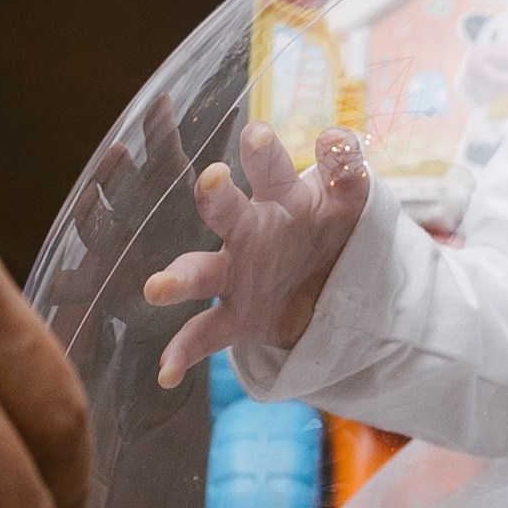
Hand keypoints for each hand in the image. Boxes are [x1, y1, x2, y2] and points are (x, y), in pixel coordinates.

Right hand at [144, 123, 370, 386]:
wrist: (331, 284)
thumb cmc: (330, 227)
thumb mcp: (350, 199)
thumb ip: (347, 167)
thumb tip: (336, 135)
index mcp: (279, 197)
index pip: (271, 169)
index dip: (264, 152)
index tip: (257, 134)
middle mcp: (249, 232)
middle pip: (228, 212)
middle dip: (217, 197)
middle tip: (212, 180)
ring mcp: (237, 275)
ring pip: (201, 273)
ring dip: (178, 280)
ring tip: (156, 289)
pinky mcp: (237, 317)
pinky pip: (204, 335)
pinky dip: (183, 353)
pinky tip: (166, 373)